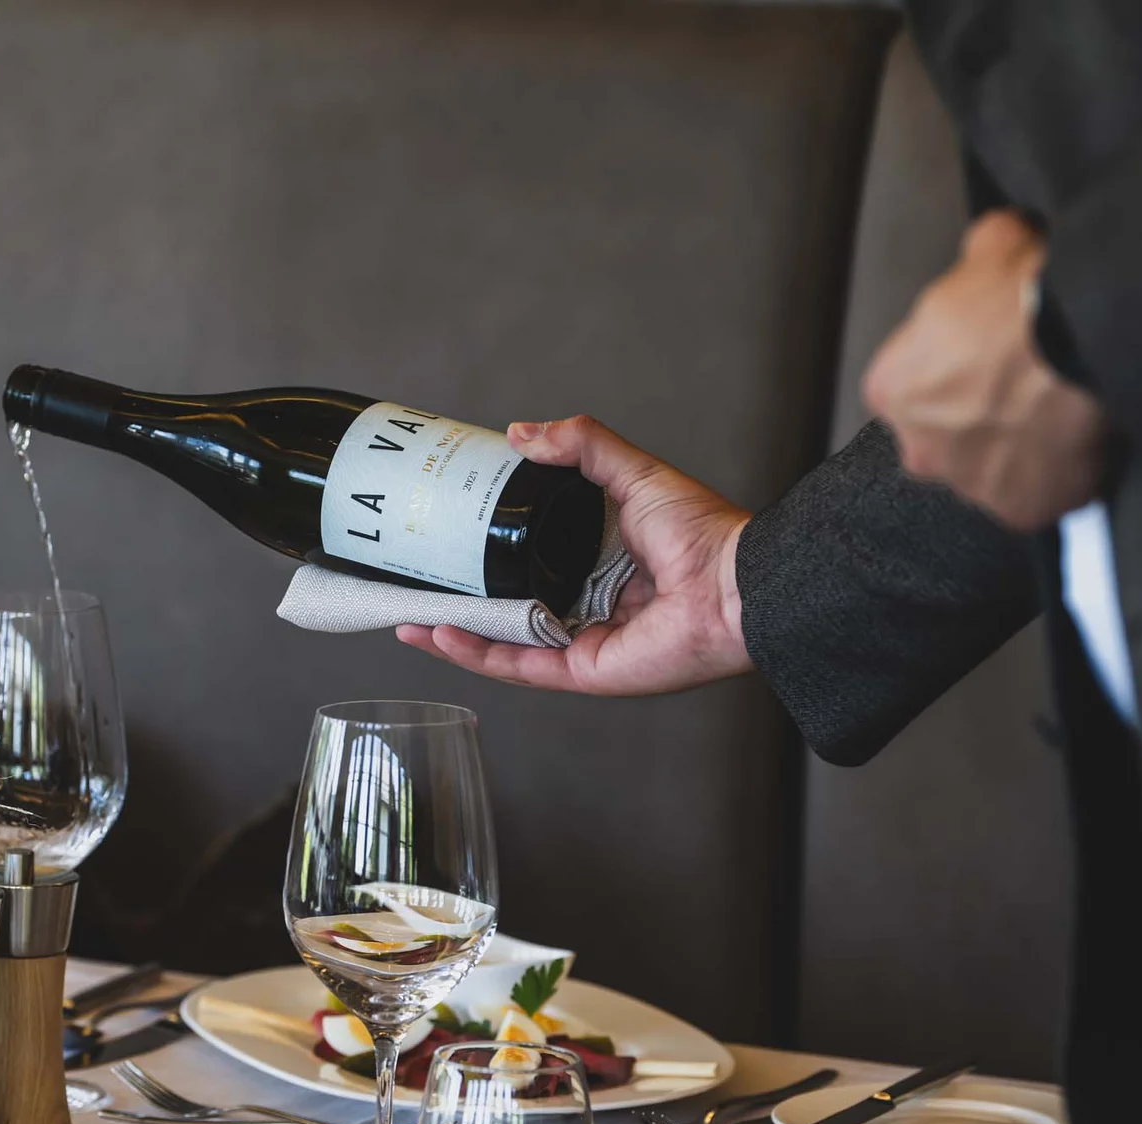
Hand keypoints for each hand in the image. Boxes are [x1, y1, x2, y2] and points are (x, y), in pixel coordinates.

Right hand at [396, 416, 751, 693]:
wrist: (734, 583)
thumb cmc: (703, 535)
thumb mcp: (632, 472)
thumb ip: (581, 446)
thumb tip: (519, 433)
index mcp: (599, 566)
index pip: (529, 565)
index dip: (486, 557)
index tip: (445, 541)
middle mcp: (588, 609)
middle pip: (508, 610)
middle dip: (456, 605)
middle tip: (414, 587)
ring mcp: (584, 644)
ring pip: (504, 644)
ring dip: (454, 634)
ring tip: (408, 618)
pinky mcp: (585, 672)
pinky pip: (521, 666)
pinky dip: (478, 655)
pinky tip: (441, 635)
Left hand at [863, 209, 1107, 531]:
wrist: (1083, 338)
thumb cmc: (1024, 295)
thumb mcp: (992, 243)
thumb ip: (977, 253)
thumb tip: (993, 242)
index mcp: (890, 389)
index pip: (911, 388)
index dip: (952, 370)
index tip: (986, 356)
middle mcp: (917, 449)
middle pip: (945, 439)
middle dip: (978, 419)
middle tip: (1025, 387)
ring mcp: (969, 487)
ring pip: (989, 473)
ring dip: (1015, 451)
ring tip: (1058, 415)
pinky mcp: (1021, 512)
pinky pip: (1035, 499)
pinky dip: (1054, 481)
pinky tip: (1077, 448)